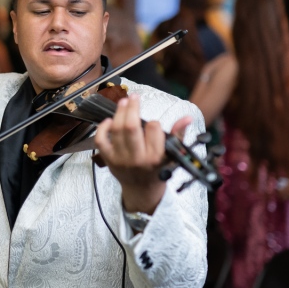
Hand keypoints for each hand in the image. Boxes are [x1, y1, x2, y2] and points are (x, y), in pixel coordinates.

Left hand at [94, 94, 190, 213]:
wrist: (142, 191)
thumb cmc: (158, 170)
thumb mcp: (172, 155)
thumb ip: (178, 135)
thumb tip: (187, 118)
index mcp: (156, 157)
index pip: (153, 129)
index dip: (154, 122)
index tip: (153, 124)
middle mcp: (137, 158)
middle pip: (131, 127)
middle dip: (132, 107)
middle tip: (134, 96)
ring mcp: (121, 159)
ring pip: (116, 130)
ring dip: (119, 112)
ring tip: (123, 102)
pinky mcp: (109, 159)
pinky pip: (101, 140)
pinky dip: (102, 128)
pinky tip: (109, 121)